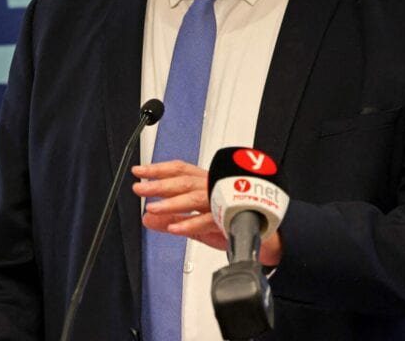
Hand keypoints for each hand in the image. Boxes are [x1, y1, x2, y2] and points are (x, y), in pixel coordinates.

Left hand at [132, 159, 282, 265]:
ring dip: (172, 203)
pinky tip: (175, 228)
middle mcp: (213, 187)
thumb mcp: (195, 222)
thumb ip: (172, 219)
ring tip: (152, 208)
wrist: (264, 235)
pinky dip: (190, 224)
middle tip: (140, 188)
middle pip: (184, 181)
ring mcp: (222, 201)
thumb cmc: (231, 221)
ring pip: (195, 198)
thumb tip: (147, 218)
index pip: (180, 170)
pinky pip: (208, 220)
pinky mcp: (230, 218)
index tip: (140, 171)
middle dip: (160, 184)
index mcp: (206, 182)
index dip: (159, 169)